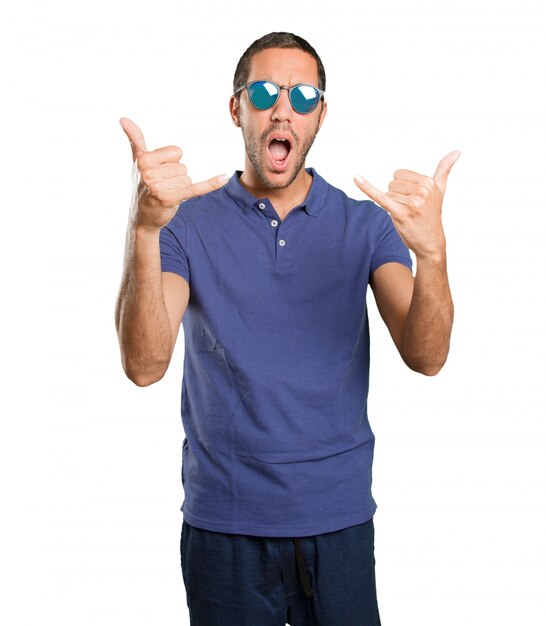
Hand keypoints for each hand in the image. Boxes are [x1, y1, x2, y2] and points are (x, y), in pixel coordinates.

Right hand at [120, 117, 228, 232]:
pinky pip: (195, 188)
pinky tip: (224, 178)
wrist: (143, 217)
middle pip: (182, 166)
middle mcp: (149, 173)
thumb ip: (135, 139)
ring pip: (187, 179)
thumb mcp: (138, 161)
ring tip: (166, 193)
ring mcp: (159, 187)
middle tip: (162, 186)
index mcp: (144, 160)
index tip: (159, 172)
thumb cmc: (143, 185)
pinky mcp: (171, 199)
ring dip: (180, 188)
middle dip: (176, 177)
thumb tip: (123, 118)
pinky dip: (210, 184)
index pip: (176, 152)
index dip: (171, 163)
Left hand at [353, 151, 460, 259]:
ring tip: (406, 215)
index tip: (414, 199)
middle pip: (392, 184)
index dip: (401, 188)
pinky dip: (367, 188)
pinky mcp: (401, 214)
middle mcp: (422, 191)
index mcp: (429, 182)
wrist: (431, 243)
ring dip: (393, 206)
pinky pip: (380, 197)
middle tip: (409, 209)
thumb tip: (457, 151)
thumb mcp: (440, 190)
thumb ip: (445, 169)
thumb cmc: (432, 215)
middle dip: (396, 197)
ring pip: (387, 194)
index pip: (399, 175)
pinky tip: (356, 178)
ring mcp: (412, 203)